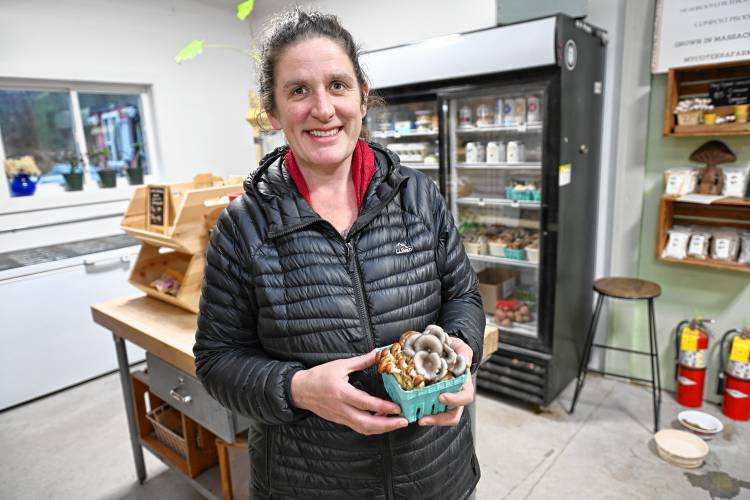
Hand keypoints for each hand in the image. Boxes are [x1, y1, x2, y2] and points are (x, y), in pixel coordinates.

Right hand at [291, 350, 408, 434]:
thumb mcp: (341, 365)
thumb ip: (362, 361)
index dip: (383, 407)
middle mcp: (342, 408)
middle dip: (387, 425)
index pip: (366, 403)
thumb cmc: (319, 375)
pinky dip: (372, 427)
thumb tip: (379, 353)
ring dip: (382, 428)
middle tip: (403, 421)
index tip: (397, 408)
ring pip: (363, 428)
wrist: (300, 390)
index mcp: (342, 392)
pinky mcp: (340, 421)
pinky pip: (358, 427)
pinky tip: (382, 421)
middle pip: (367, 423)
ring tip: (397, 423)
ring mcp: (341, 417)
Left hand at [418, 336, 473, 426]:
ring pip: (438, 415)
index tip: (442, 397)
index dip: (455, 400)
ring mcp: (442, 397)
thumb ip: (465, 353)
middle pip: (452, 414)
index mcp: (464, 385)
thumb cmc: (455, 352)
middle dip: (438, 419)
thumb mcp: (462, 349)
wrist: (445, 349)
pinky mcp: (430, 396)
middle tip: (423, 419)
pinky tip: (407, 408)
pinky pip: (426, 406)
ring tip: (413, 417)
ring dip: (427, 418)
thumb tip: (466, 362)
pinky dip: (418, 409)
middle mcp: (454, 395)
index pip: (465, 398)